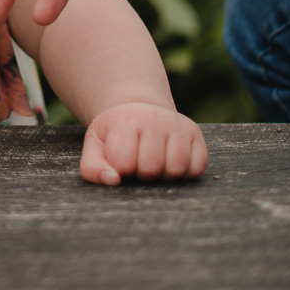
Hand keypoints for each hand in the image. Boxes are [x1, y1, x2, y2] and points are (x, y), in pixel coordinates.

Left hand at [79, 102, 207, 185]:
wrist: (138, 109)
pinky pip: (197, 167)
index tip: (120, 158)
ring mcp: (177, 125)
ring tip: (153, 162)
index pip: (124, 163)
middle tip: (137, 161)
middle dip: (142, 173)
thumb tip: (112, 180)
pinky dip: (185, 173)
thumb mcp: (95, 146)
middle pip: (151, 168)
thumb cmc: (116, 134)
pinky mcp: (195, 133)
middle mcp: (154, 118)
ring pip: (176, 168)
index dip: (121, 168)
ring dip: (164, 175)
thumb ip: (93, 168)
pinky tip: (170, 161)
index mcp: (126, 121)